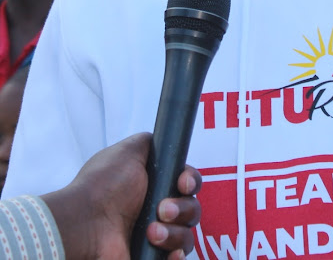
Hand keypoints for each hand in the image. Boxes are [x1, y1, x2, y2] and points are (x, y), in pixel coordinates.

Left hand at [41, 132, 201, 259]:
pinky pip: (177, 257)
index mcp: (155, 186)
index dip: (190, 182)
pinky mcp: (150, 257)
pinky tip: (169, 253)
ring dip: (175, 232)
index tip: (182, 183)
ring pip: (187, 234)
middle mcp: (157, 211)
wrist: (84, 223)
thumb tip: (163, 141)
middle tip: (162, 210)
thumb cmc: (104, 185)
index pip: (188, 184)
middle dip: (183, 208)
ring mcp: (155, 237)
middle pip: (192, 208)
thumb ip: (150, 142)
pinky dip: (176, 255)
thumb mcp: (128, 150)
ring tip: (152, 232)